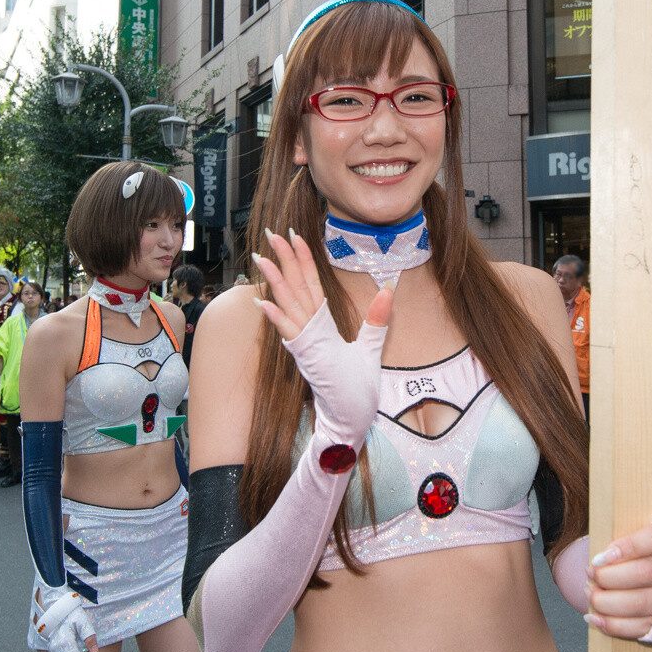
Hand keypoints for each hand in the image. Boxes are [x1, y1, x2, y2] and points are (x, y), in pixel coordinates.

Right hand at [252, 228, 393, 444]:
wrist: (348, 418)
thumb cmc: (355, 388)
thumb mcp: (370, 347)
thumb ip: (377, 317)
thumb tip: (390, 287)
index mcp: (323, 325)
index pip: (311, 284)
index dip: (303, 259)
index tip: (295, 236)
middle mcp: (310, 330)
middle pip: (296, 286)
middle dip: (284, 259)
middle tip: (272, 232)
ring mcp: (305, 343)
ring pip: (288, 304)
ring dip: (274, 281)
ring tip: (261, 257)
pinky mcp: (305, 357)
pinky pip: (289, 333)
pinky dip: (276, 318)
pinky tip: (263, 303)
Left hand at [586, 519, 651, 638]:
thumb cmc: (638, 551)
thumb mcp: (634, 534)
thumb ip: (620, 539)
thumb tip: (599, 560)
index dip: (629, 546)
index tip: (600, 556)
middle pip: (646, 572)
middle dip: (609, 576)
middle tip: (590, 574)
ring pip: (641, 603)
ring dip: (607, 601)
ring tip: (590, 594)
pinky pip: (640, 627)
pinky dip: (613, 624)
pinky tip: (595, 617)